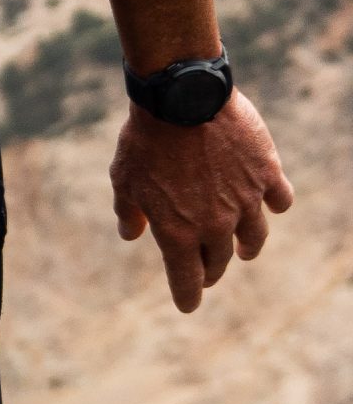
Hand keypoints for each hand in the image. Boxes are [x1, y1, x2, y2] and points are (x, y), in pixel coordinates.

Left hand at [110, 90, 293, 311]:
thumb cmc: (145, 141)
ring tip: (244, 251)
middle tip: (208, 272)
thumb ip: (129, 212)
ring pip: (254, 237)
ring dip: (247, 248)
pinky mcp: (266, 174)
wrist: (180, 99)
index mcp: (177, 233)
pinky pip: (280, 200)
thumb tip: (130, 234)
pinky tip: (271, 206)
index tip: (188, 304)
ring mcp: (245, 200)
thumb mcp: (124, 180)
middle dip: (211, 271)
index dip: (187, 296)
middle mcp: (215, 224)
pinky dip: (275, 206)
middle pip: (218, 261)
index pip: (186, 281)